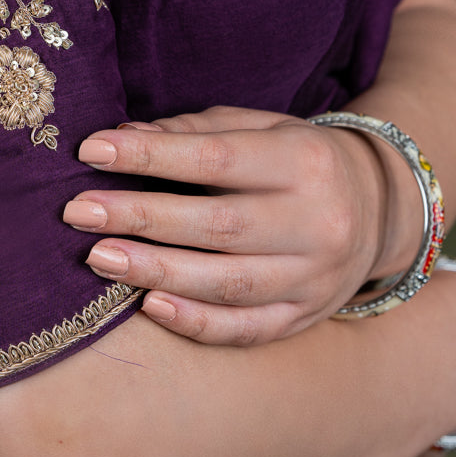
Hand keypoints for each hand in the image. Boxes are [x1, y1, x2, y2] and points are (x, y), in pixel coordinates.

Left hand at [64, 105, 414, 345]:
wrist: (377, 209)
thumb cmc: (295, 159)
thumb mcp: (258, 128)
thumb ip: (193, 132)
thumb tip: (125, 136)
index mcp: (303, 162)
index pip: (215, 159)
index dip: (151, 157)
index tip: (92, 150)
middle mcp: (315, 223)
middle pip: (217, 225)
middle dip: (140, 218)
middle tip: (79, 212)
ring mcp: (313, 277)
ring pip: (226, 282)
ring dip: (155, 272)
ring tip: (98, 257)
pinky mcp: (304, 317)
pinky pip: (246, 328)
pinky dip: (195, 322)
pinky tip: (148, 306)